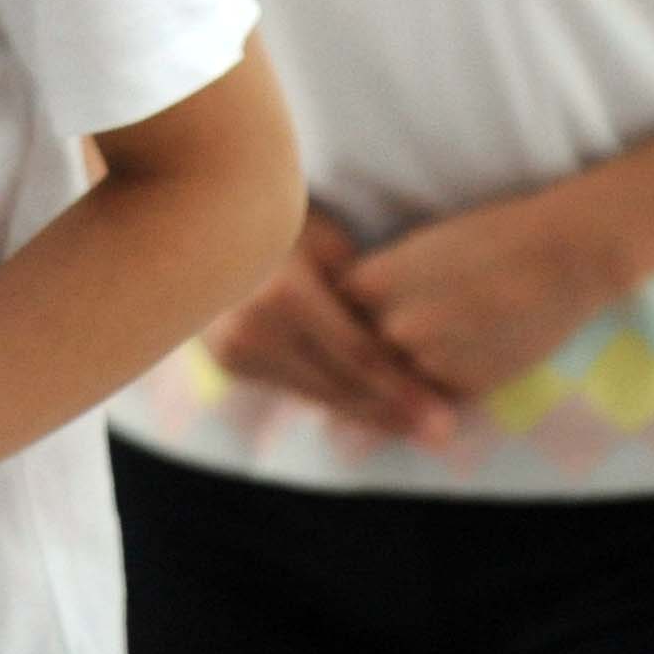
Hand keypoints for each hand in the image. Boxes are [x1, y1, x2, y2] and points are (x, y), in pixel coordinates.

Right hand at [199, 211, 456, 446]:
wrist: (207, 222)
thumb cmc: (283, 217)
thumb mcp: (326, 242)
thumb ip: (359, 296)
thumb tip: (404, 347)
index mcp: (285, 296)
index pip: (358, 356)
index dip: (405, 391)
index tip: (445, 420)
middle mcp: (255, 330)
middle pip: (340, 386)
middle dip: (394, 413)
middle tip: (441, 435)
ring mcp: (236, 351)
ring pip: (318, 394)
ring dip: (368, 414)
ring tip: (415, 428)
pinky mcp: (230, 363)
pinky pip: (295, 387)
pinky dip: (334, 399)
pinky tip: (372, 410)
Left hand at [337, 189, 633, 410]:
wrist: (563, 256)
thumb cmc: (493, 238)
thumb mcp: (419, 249)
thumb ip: (381, 286)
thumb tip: (352, 316)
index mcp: (372, 283)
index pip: (337, 314)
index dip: (352, 314)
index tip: (361, 311)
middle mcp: (392, 327)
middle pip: (365, 350)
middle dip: (381, 344)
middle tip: (421, 323)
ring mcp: (429, 361)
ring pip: (403, 376)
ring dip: (415, 367)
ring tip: (454, 333)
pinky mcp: (466, 387)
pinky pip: (441, 391)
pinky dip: (451, 378)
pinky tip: (478, 346)